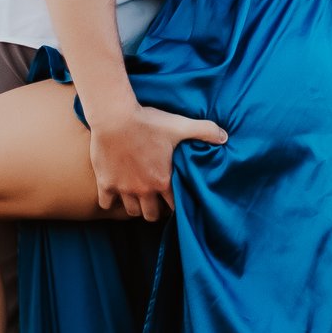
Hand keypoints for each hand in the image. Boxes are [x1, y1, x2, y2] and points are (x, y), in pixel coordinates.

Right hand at [87, 100, 226, 217]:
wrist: (114, 117)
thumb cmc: (148, 122)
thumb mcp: (179, 125)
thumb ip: (204, 131)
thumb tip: (225, 136)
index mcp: (163, 180)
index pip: (174, 206)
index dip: (177, 205)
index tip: (175, 200)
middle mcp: (144, 190)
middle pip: (151, 215)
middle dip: (156, 211)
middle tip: (156, 201)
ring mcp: (123, 189)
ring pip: (132, 211)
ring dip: (136, 207)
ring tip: (138, 198)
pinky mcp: (105, 183)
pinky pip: (106, 204)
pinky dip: (111, 201)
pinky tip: (114, 193)